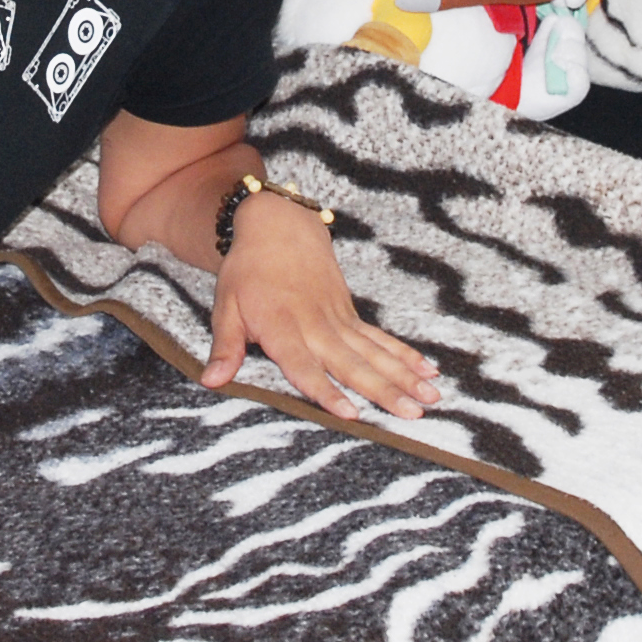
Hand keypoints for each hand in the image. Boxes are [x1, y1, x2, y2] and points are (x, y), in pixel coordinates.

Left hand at [203, 199, 441, 420]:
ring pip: (375, 353)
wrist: (278, 226)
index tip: (352, 414)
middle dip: (384, 392)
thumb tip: (211, 382)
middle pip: (353, 365)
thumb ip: (225, 347)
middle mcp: (316, 326)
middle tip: (412, 415)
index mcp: (283, 328)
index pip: (306, 368)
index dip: (328, 392)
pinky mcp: (350, 314)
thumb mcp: (226, 307)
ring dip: (404, 377)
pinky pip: (381, 339)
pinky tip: (428, 371)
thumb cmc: (247, 272)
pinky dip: (405, 355)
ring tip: (430, 400)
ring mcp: (338, 319)